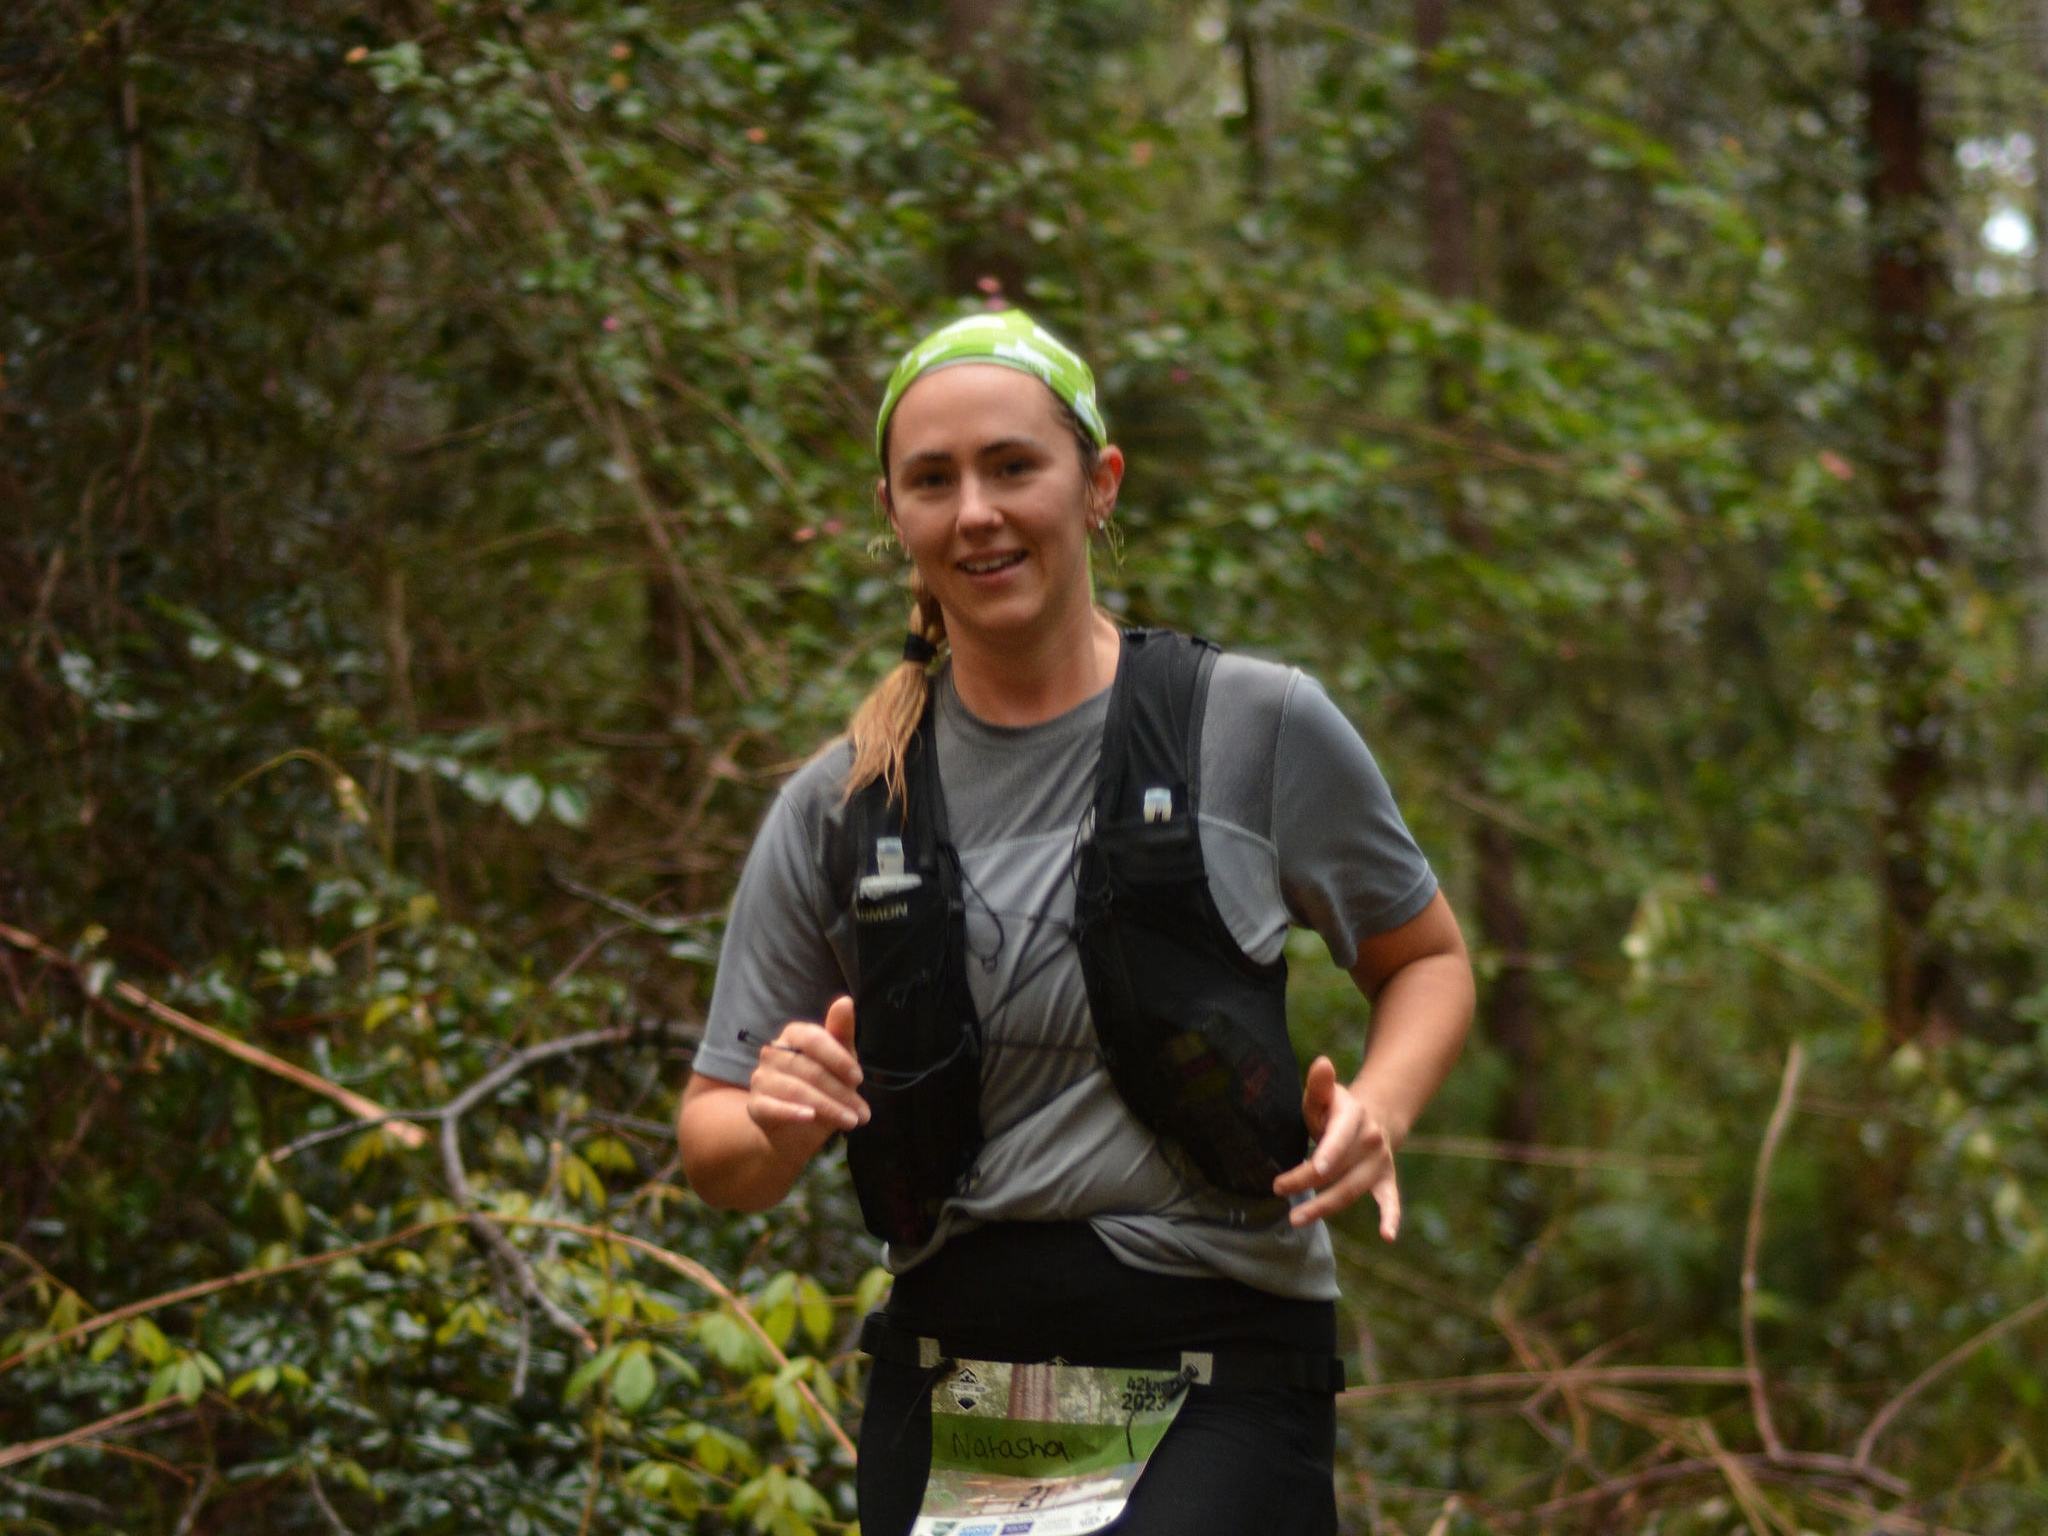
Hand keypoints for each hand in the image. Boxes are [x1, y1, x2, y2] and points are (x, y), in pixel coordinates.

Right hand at [746, 996, 868, 1153]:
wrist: (796, 1127)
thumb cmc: (822, 1086)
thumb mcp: (839, 1061)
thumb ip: (841, 1033)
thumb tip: (846, 1001)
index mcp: (794, 1034)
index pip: (814, 1039)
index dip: (838, 1059)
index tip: (859, 1079)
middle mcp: (773, 1052)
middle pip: (809, 1069)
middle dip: (840, 1092)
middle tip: (862, 1112)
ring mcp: (760, 1078)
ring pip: (796, 1090)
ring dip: (828, 1107)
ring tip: (850, 1121)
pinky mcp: (755, 1105)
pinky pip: (772, 1107)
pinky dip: (793, 1112)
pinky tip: (810, 1118)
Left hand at [1272, 1055, 1399, 1238]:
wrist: (1372, 1118)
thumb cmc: (1335, 1110)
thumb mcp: (1324, 1096)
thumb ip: (1319, 1085)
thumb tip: (1321, 1063)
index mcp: (1353, 1117)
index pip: (1339, 1137)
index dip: (1328, 1153)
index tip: (1313, 1168)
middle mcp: (1371, 1140)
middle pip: (1339, 1168)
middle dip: (1308, 1182)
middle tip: (1278, 1190)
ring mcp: (1379, 1162)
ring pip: (1352, 1189)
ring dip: (1325, 1206)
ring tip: (1296, 1219)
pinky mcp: (1385, 1180)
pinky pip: (1390, 1200)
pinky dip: (1391, 1218)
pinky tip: (1387, 1237)